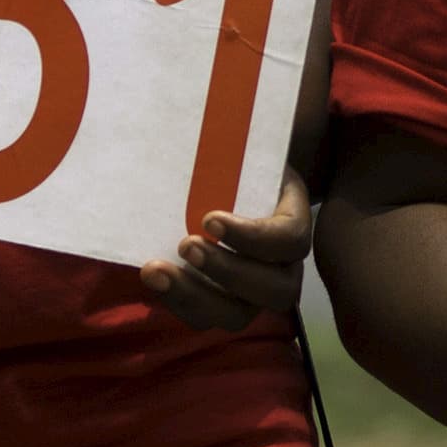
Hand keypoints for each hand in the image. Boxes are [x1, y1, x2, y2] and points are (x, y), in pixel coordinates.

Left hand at [140, 168, 311, 331]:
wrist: (232, 192)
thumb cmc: (237, 171)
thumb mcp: (244, 156)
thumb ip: (232, 151)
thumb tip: (211, 127)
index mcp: (293, 224)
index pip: (289, 240)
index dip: (252, 237)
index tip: (209, 218)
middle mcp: (284, 268)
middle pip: (274, 290)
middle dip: (227, 271)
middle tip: (186, 244)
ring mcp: (256, 295)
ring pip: (238, 315)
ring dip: (194, 296)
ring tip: (157, 270)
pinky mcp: (225, 306)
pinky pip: (206, 319)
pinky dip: (176, 303)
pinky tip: (154, 279)